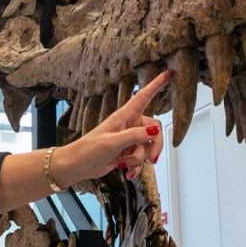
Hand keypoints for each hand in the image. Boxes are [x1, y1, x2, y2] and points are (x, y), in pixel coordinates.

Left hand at [55, 70, 170, 183]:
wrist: (77, 166)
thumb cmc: (89, 150)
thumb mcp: (112, 142)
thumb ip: (135, 136)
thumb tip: (155, 131)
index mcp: (124, 116)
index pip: (143, 96)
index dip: (156, 85)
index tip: (168, 73)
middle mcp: (128, 125)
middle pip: (154, 130)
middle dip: (154, 146)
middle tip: (153, 159)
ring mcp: (128, 139)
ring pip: (147, 146)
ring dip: (139, 159)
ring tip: (124, 163)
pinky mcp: (127, 151)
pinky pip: (141, 158)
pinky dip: (137, 167)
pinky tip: (129, 173)